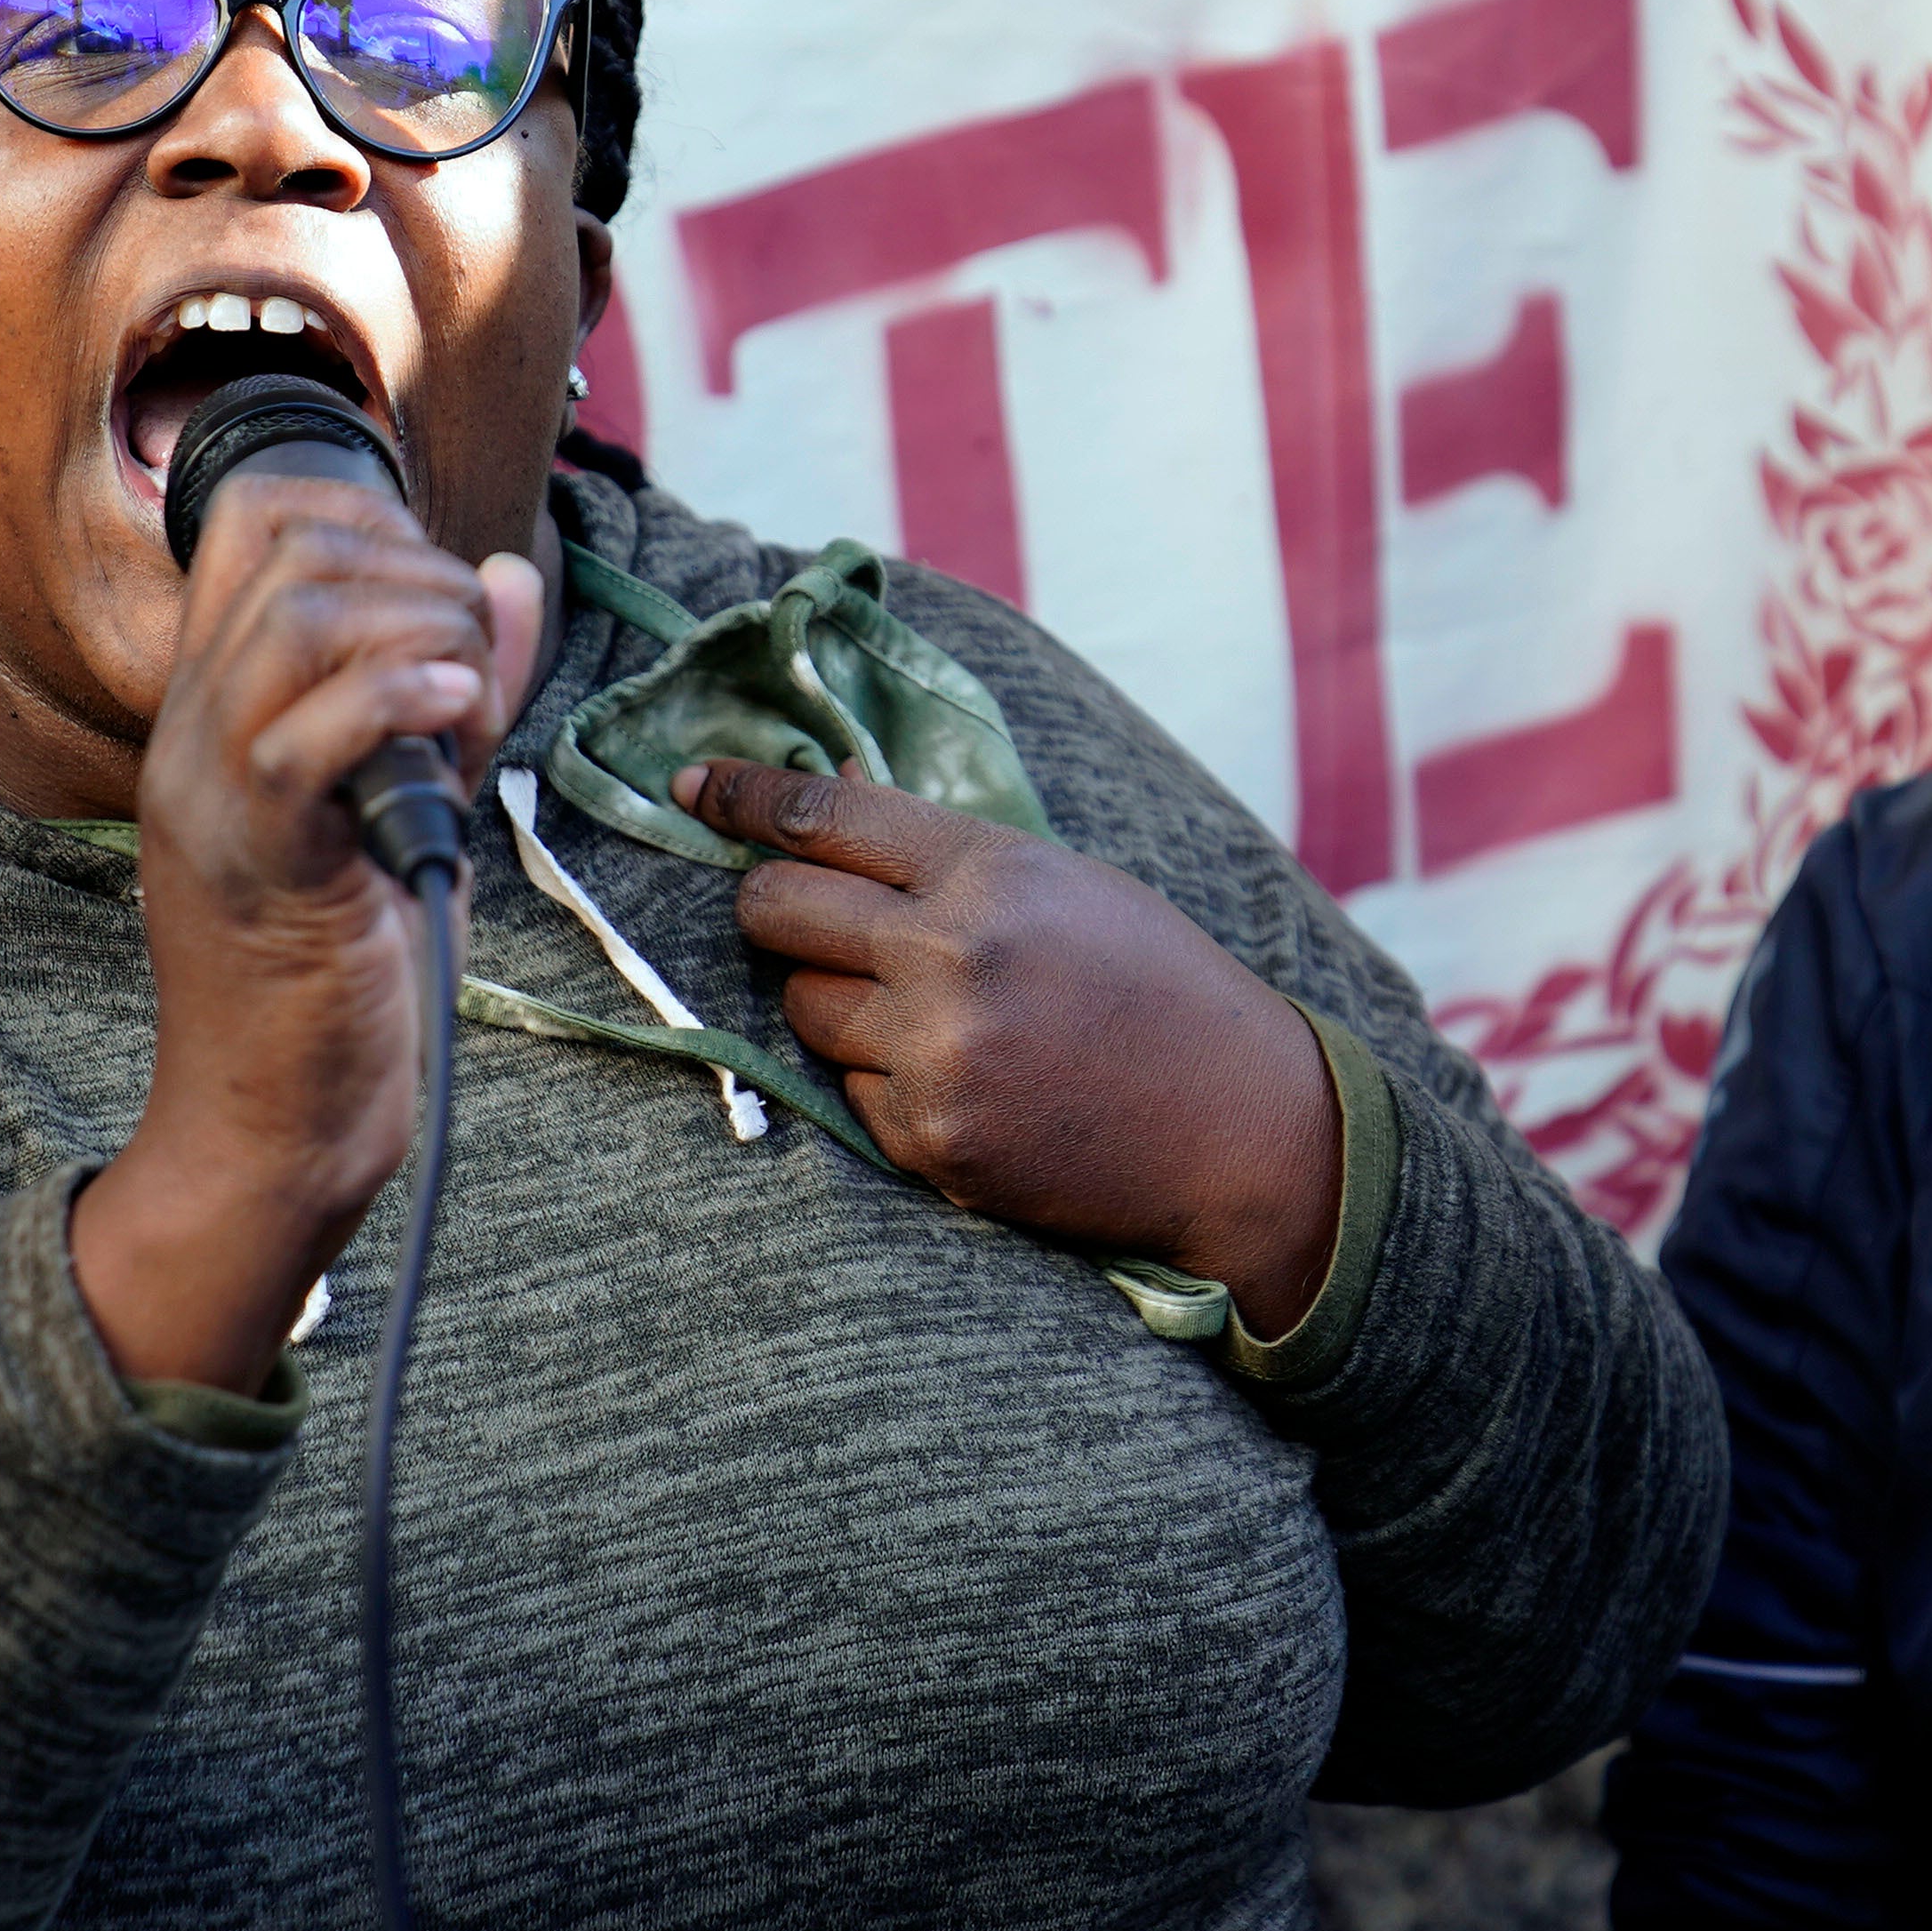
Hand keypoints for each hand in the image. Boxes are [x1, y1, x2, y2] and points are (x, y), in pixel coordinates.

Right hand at [72, 474, 538, 1392]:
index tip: (440, 595)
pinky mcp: (260, 864)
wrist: (276, 1126)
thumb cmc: (343, 968)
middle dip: (420, 575)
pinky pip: (307, 736)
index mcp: (219, 703)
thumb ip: (454, 686)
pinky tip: (457, 725)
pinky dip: (400, 701)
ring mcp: (213, 793)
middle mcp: (196, 729)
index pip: (254, 516)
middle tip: (472, 676)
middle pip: (290, 547)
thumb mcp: (410, 798)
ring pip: (300, 621)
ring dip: (425, 638)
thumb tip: (507, 572)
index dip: (369, 514)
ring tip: (469, 716)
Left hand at [676, 758, 1340, 1331]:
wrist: (1237, 1124)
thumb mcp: (1066, 883)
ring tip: (928, 1015)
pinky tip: (964, 1080)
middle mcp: (949, 956)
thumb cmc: (1157, 987)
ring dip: (838, 1005)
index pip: (819, 816)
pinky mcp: (929, 1141)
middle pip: (774, 908)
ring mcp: (934, 1055)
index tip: (694, 789)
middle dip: (772, 906)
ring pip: (801, 1008)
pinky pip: (848, 1092)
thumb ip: (947, 852)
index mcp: (989, 872)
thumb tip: (824, 795)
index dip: (743, 798)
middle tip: (799, 917)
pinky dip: (886, 1083)